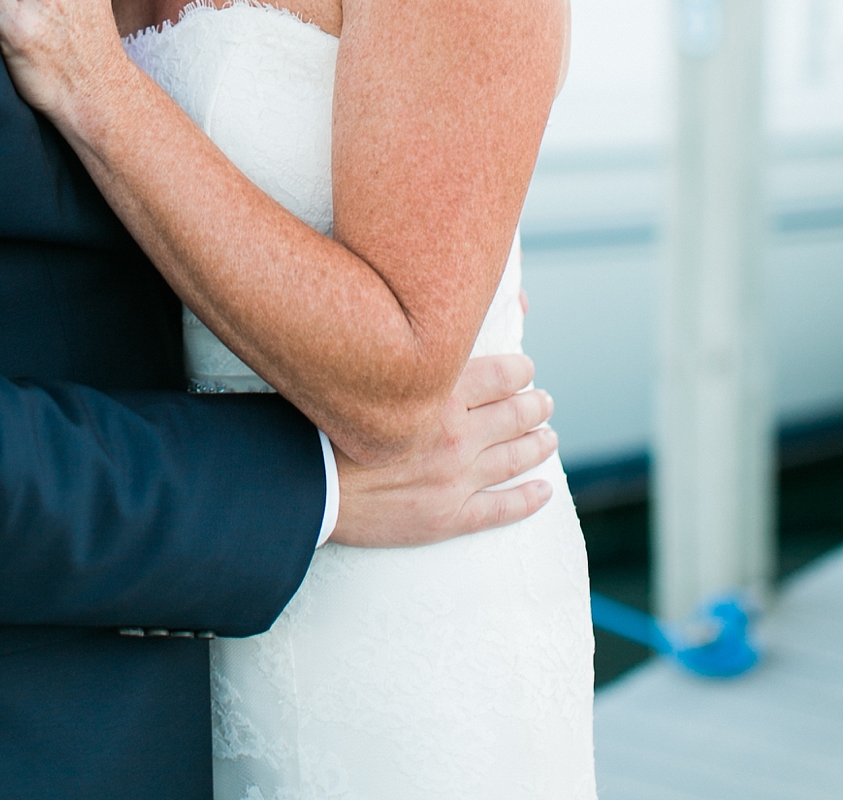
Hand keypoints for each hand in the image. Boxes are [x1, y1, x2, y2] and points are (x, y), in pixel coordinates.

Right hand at [330, 354, 556, 546]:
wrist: (310, 484)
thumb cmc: (330, 424)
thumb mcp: (372, 377)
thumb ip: (408, 360)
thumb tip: (433, 340)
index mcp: (440, 396)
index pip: (501, 376)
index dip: (520, 371)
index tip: (525, 369)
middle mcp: (456, 436)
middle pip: (514, 415)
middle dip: (535, 406)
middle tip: (544, 401)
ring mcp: (456, 480)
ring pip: (515, 458)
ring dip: (538, 445)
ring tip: (549, 437)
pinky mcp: (448, 518)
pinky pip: (502, 508)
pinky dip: (528, 499)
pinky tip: (544, 491)